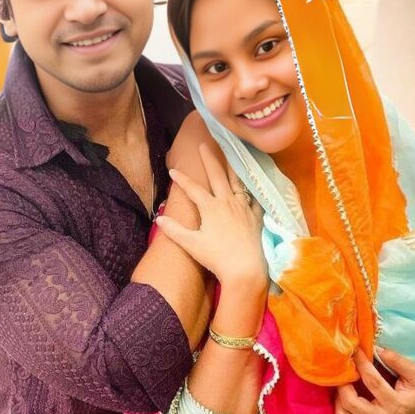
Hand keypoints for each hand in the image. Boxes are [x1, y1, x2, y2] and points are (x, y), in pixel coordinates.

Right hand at [155, 144, 266, 287]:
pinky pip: (254, 197)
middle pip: (217, 175)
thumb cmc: (217, 258)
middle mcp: (227, 202)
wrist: (245, 268)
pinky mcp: (256, 216)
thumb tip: (159, 219)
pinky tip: (252, 184)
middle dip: (209, 159)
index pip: (193, 188)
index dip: (182, 179)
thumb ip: (175, 230)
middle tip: (204, 144)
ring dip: (231, 166)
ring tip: (230, 154)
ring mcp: (243, 207)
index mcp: (210, 207)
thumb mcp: (191, 245)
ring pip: (237, 181)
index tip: (173, 170)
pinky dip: (251, 187)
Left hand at [334, 347, 414, 413]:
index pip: (372, 381)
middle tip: (344, 371)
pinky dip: (342, 410)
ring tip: (344, 385)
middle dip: (343, 384)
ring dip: (339, 398)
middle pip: (351, 402)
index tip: (355, 351)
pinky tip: (346, 397)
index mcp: (397, 405)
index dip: (361, 364)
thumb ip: (398, 361)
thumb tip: (377, 349)